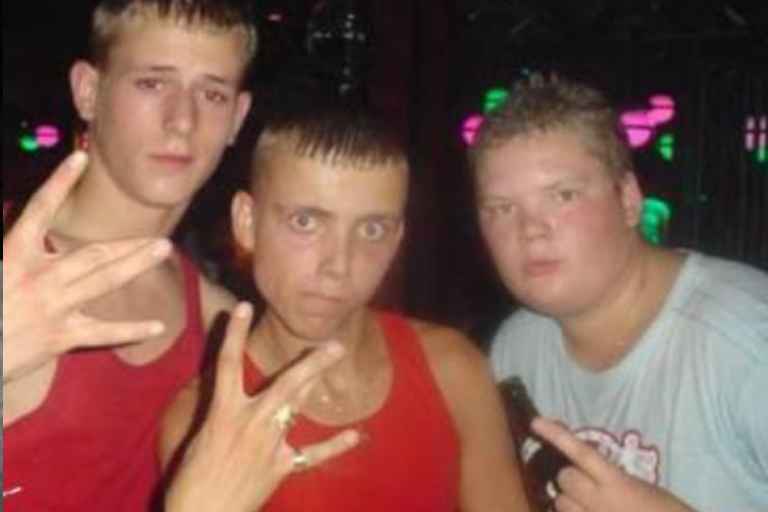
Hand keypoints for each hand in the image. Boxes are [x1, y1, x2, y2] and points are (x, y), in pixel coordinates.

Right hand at [2, 151, 171, 381]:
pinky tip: (157, 326)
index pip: (40, 209)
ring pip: (105, 280)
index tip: (79, 158)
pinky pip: (103, 332)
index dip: (59, 182)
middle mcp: (40, 277)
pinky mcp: (61, 336)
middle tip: (160, 236)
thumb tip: (21, 228)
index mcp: (13, 254)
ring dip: (137, 264)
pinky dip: (131, 330)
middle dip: (128, 243)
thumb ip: (7, 246)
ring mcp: (54, 306)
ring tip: (163, 250)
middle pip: (94, 252)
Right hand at [165, 302, 359, 511]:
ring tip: (334, 359)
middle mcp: (250, 422)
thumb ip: (221, 415)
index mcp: (223, 413)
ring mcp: (269, 444)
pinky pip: (313, 454)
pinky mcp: (281, 466)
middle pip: (286, 384)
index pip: (227, 363)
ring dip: (315, 384)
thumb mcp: (200, 439)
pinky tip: (356, 436)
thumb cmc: (190, 481)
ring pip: (297, 406)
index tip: (243, 307)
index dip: (235, 333)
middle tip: (334, 345)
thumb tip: (233, 400)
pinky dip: (335, 446)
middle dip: (311, 363)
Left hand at [532, 418, 695, 511]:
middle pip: (564, 478)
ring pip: (560, 502)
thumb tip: (590, 470)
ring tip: (587, 505)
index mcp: (618, 484)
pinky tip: (584, 511)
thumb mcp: (644, 489)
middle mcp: (600, 502)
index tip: (536, 423)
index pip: (582, 454)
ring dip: (568, 501)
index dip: (558, 437)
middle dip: (570, 478)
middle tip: (586, 484)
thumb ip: (614, 478)